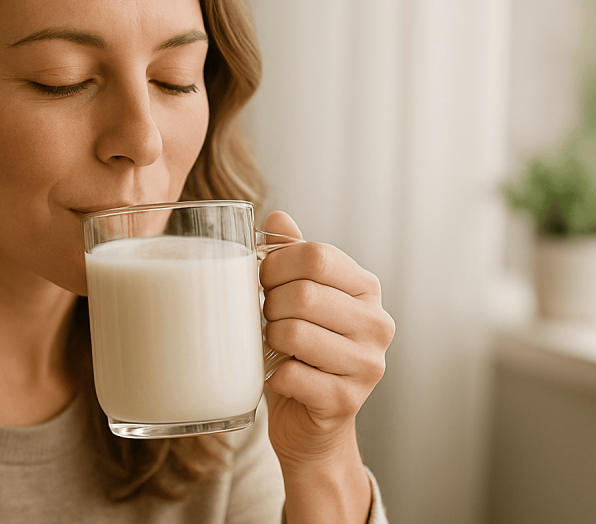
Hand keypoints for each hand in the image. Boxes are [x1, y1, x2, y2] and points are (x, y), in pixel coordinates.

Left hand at [260, 211, 394, 469]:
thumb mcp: (297, 297)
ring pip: (293, 334)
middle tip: (267, 319)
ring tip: (274, 346)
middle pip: (303, 294)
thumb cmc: (299, 350)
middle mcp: (377, 324)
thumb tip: (276, 217)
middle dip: (269, 305)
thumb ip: (291, 256)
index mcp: (366, 288)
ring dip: (269, 339)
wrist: (311, 423)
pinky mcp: (346, 401)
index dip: (276, 265)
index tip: (263, 281)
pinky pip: (289, 375)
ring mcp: (368, 365)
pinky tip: (280, 376)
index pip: (317, 256)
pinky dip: (271, 375)